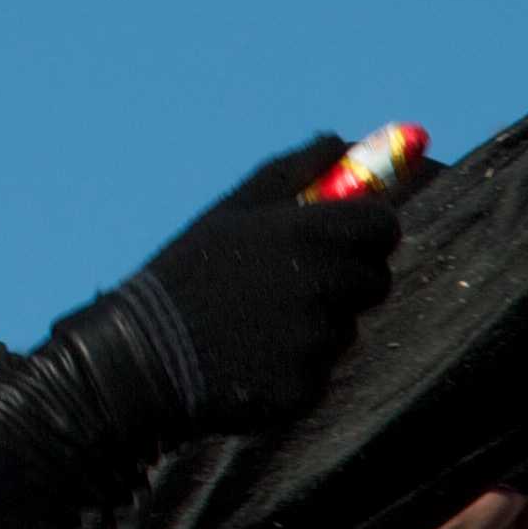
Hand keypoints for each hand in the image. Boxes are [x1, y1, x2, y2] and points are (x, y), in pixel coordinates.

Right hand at [106, 137, 404, 433]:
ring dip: (319, 322)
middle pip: (375, 278)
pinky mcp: (307, 386)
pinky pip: (323, 368)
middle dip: (347, 276)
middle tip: (296, 281)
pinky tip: (253, 357)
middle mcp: (322, 286)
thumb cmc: (188, 272)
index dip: (370, 228)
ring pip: (347, 325)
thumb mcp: (233, 209)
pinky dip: (297, 364)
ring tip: (258, 321)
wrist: (144, 354)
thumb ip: (296, 171)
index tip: (349, 234)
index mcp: (306, 234)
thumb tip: (345, 141)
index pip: (382, 226)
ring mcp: (317, 342)